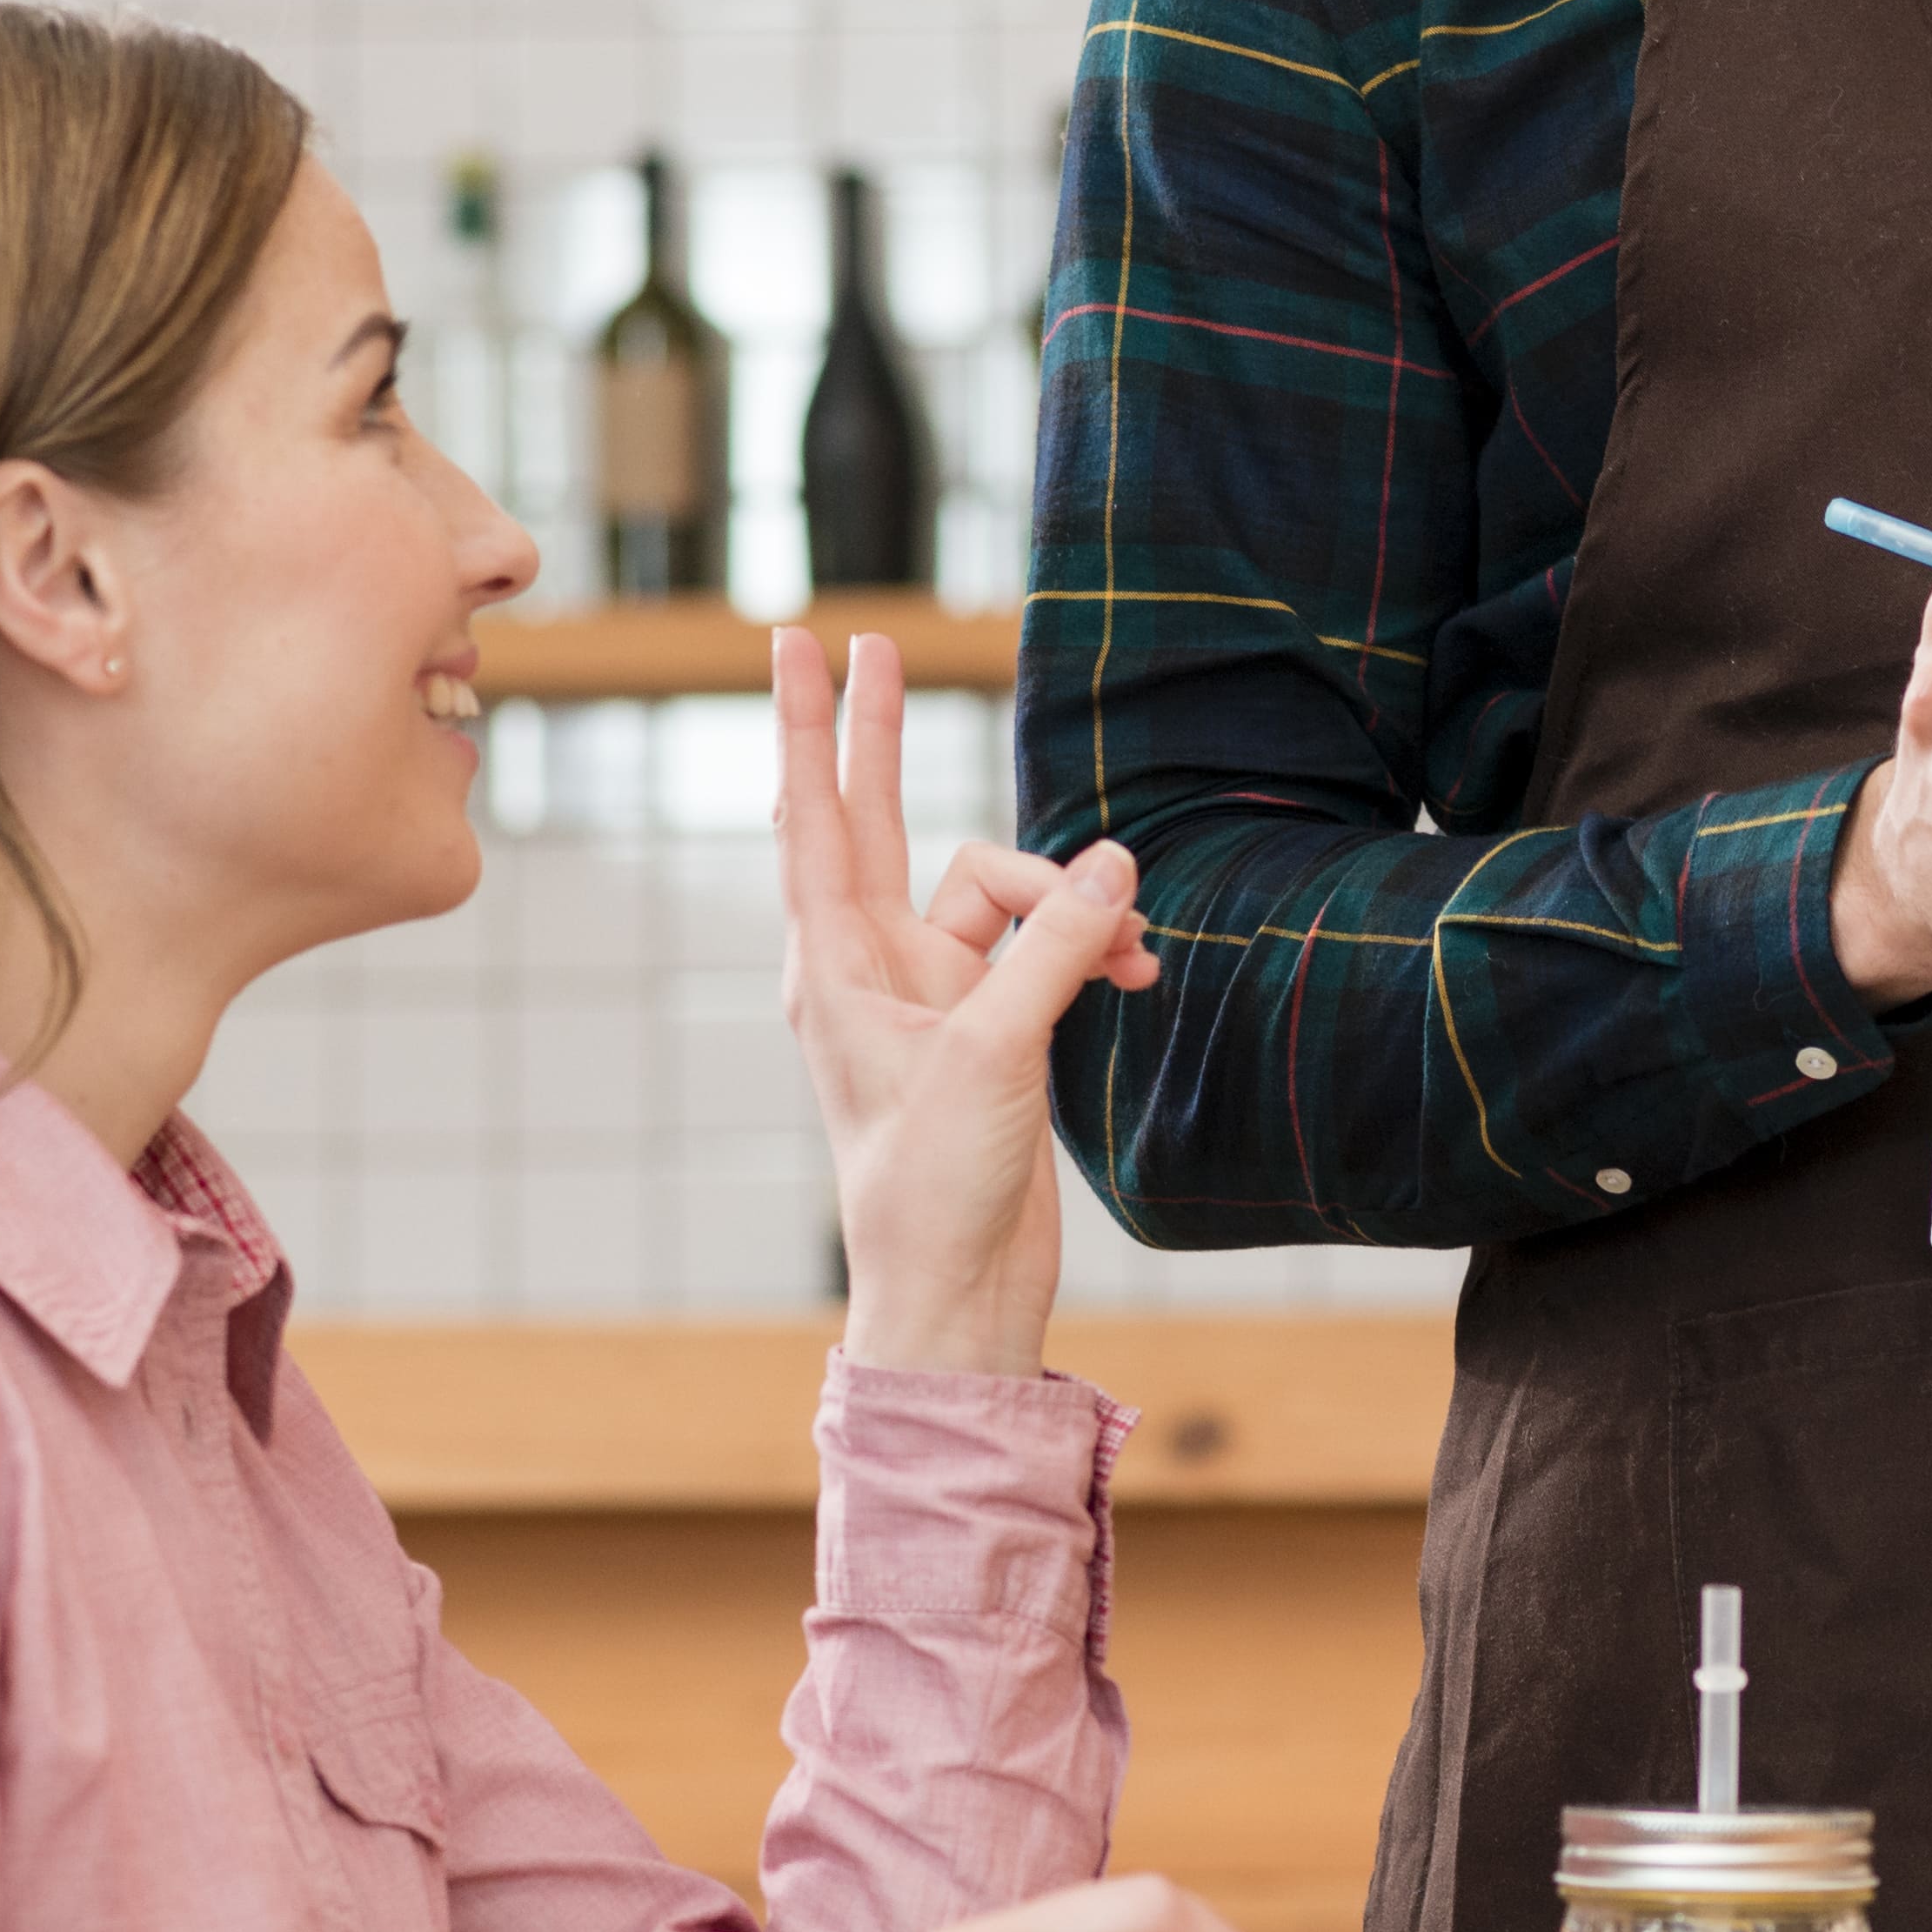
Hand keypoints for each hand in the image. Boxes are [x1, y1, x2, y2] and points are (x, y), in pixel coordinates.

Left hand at [775, 630, 1164, 1376]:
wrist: (959, 1289)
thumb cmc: (936, 1183)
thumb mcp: (994, 1051)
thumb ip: (1052, 947)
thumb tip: (1115, 863)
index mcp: (837, 964)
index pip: (813, 816)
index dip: (810, 725)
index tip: (795, 641)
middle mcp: (874, 966)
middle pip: (871, 817)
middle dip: (879, 735)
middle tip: (876, 642)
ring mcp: (932, 994)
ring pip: (997, 889)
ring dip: (1067, 902)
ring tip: (1129, 953)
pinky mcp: (988, 1026)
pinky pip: (1042, 945)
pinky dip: (1090, 948)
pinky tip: (1136, 974)